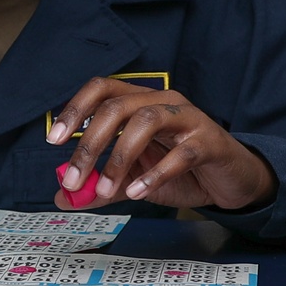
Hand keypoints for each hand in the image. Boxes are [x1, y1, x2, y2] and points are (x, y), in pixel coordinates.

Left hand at [46, 77, 275, 211]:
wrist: (231, 181)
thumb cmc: (180, 171)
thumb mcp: (134, 179)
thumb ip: (101, 185)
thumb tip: (63, 196)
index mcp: (140, 101)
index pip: (102, 89)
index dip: (75, 110)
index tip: (55, 141)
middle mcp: (162, 100)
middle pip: (117, 107)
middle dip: (90, 144)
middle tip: (74, 179)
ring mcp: (188, 118)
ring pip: (146, 122)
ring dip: (119, 158)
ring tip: (107, 190)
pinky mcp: (210, 141)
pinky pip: (180, 154)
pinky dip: (155, 174)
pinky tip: (138, 193)